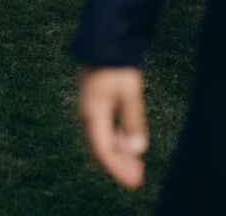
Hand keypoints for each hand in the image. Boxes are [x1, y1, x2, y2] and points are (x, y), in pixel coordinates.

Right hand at [79, 66, 148, 188]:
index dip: (118, 169)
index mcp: (93, 115)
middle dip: (118, 167)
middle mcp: (87, 116)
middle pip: (100, 150)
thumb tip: (137, 150)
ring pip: (101, 142)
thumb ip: (133, 122)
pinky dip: (116, 143)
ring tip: (137, 167)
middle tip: (138, 179)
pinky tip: (128, 147)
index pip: (103, 151)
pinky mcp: (95, 106)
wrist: (104, 44)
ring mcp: (89, 111)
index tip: (134, 181)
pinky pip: (102, 132)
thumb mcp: (130, 94)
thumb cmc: (117, 68)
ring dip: (118, 156)